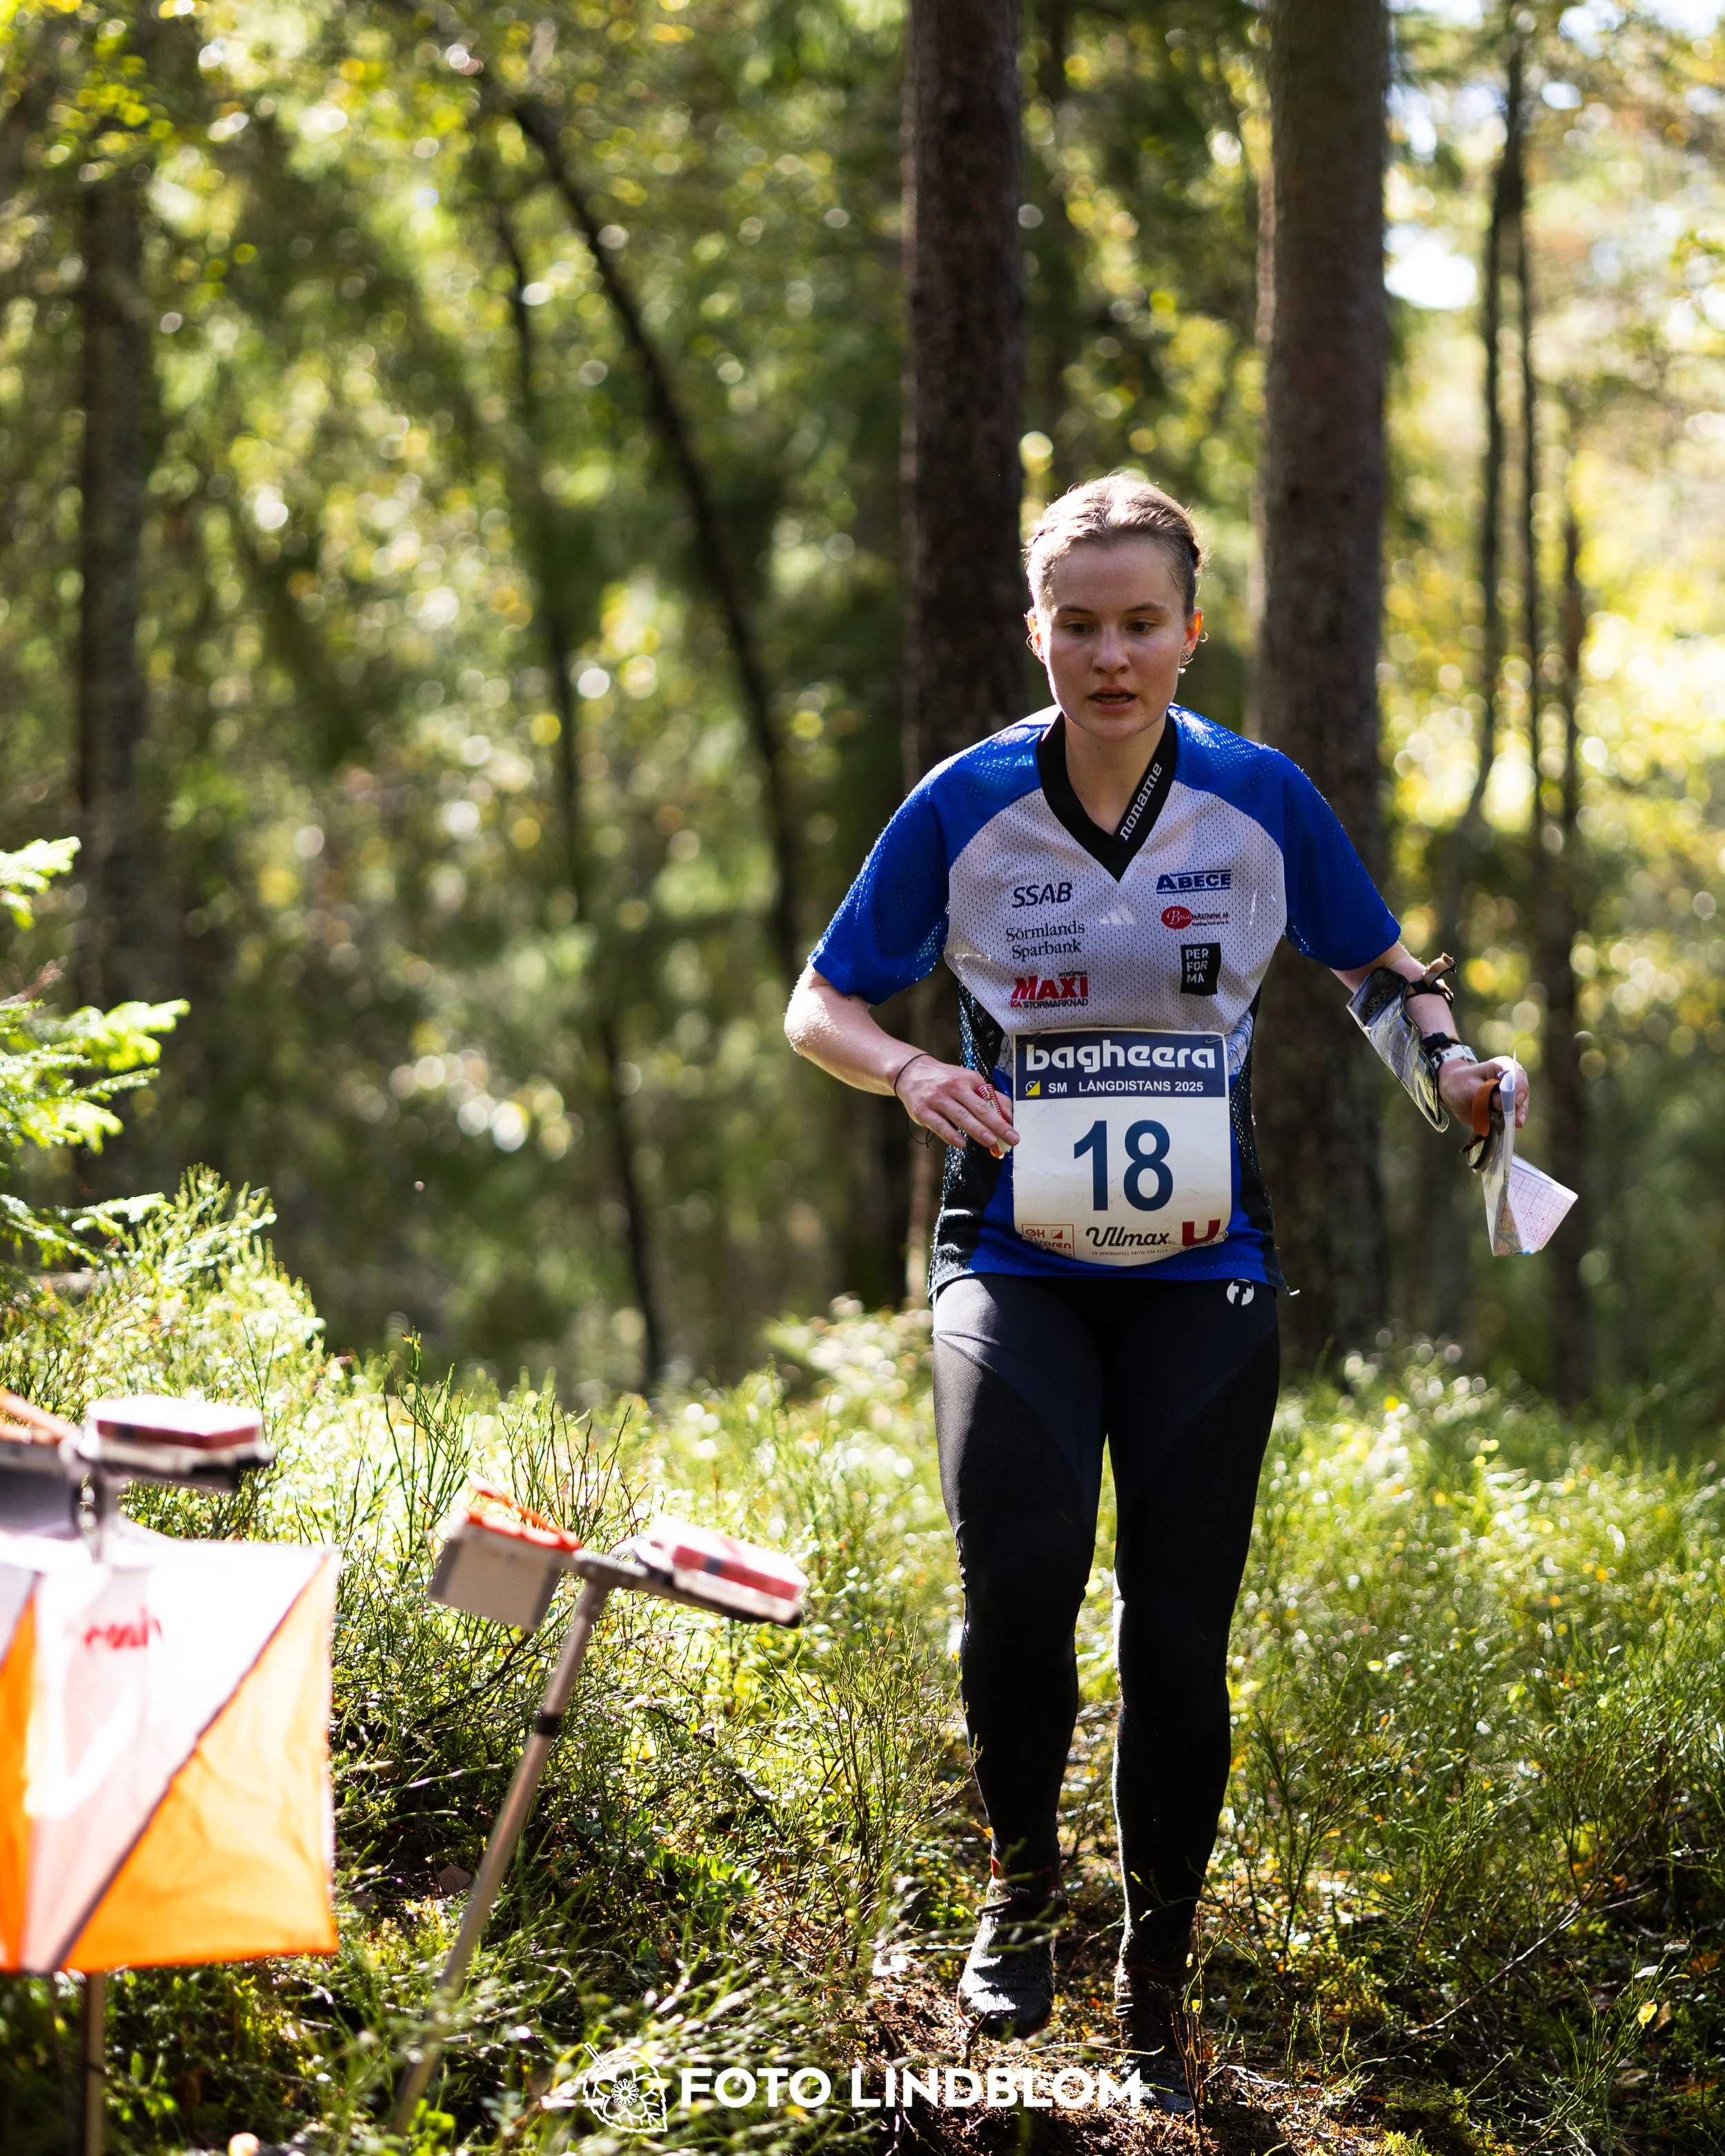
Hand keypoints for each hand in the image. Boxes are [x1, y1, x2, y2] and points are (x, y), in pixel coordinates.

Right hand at [895, 1055, 1017, 1154]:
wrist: (911, 1073)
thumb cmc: (945, 1080)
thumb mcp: (968, 1081)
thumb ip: (989, 1096)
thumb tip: (1008, 1115)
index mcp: (969, 1079)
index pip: (990, 1099)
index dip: (1003, 1116)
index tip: (1013, 1131)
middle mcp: (953, 1087)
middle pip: (978, 1108)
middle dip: (996, 1124)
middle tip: (1009, 1138)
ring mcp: (937, 1099)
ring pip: (960, 1116)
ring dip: (977, 1129)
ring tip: (991, 1141)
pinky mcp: (923, 1111)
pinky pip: (939, 1125)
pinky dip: (950, 1135)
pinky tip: (961, 1143)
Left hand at [1439, 1054, 1527, 1129]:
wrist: (1454, 1092)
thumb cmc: (1461, 1084)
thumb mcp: (1469, 1087)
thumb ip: (1485, 1094)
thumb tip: (1503, 1104)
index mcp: (1503, 1067)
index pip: (1517, 1074)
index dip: (1519, 1087)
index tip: (1516, 1101)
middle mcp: (1511, 1080)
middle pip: (1522, 1093)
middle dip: (1520, 1107)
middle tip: (1517, 1120)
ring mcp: (1511, 1096)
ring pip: (1519, 1107)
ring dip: (1517, 1117)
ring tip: (1515, 1125)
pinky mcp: (1507, 1109)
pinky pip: (1511, 1117)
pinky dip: (1509, 1123)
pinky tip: (1508, 1129)